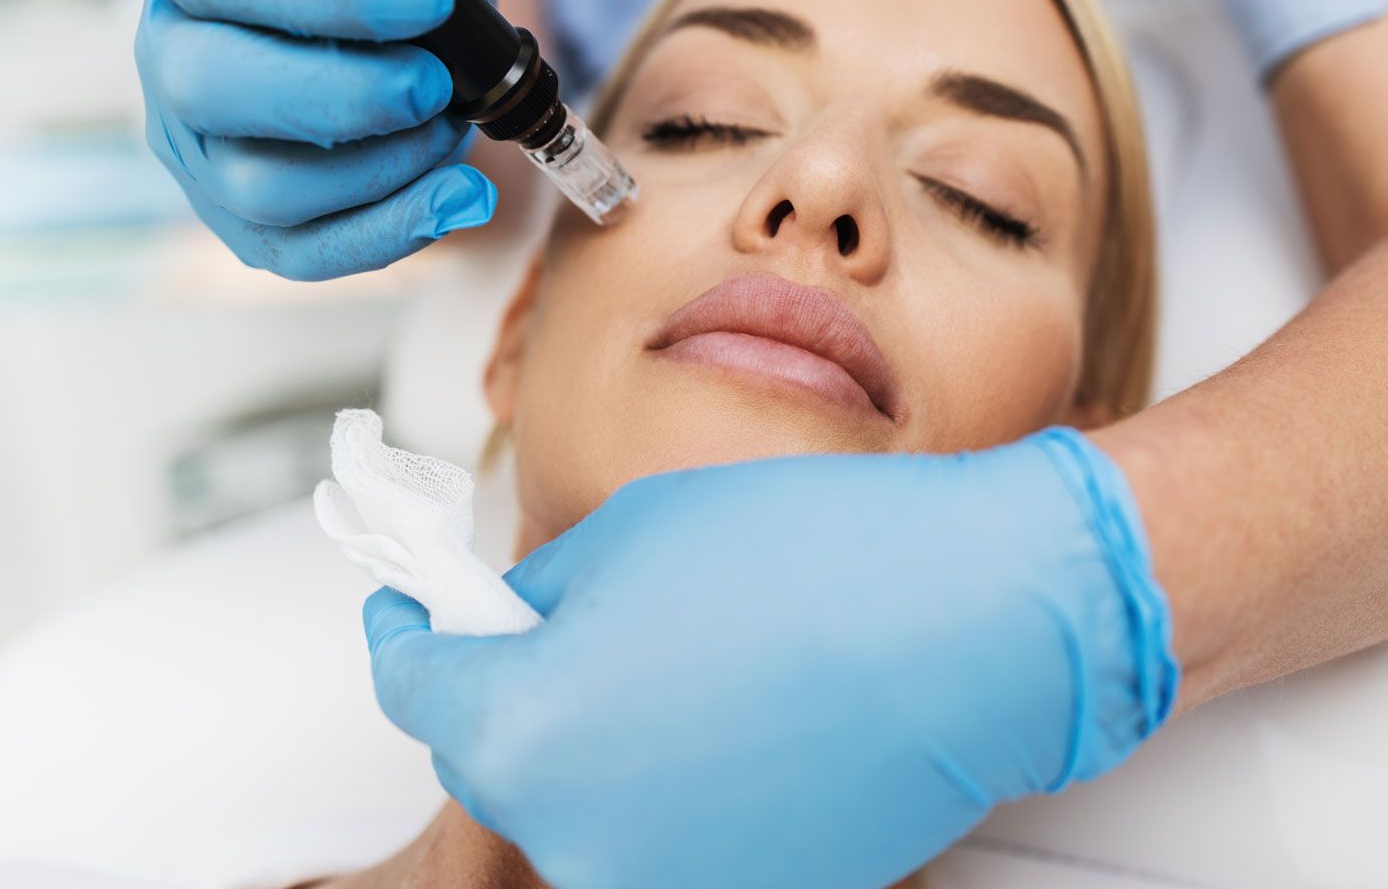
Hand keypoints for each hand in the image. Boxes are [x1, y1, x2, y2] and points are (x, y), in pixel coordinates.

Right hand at [136, 0, 499, 279]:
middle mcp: (177, 61)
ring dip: (377, 165)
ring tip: (449, 126)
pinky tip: (463, 196)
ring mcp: (205, 156)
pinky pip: (305, 254)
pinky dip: (393, 230)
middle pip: (215, 88)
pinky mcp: (249, 231)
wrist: (408, 63)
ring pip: (261, 183)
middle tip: (433, 81)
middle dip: (340, 91)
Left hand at [364, 430, 1178, 888]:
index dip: (410, 631)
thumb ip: (539, 600)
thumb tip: (511, 630)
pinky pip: (663, 832)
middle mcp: (573, 840)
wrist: (976, 628)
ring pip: (583, 800)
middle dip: (513, 683)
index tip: (415, 606)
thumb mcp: (627, 535)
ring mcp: (659, 885)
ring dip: (597, 737)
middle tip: (561, 615)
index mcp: (520, 734)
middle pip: (497, 755)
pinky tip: (731, 713)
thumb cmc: (809, 559)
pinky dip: (670, 780)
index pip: (415, 686)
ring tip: (675, 658)